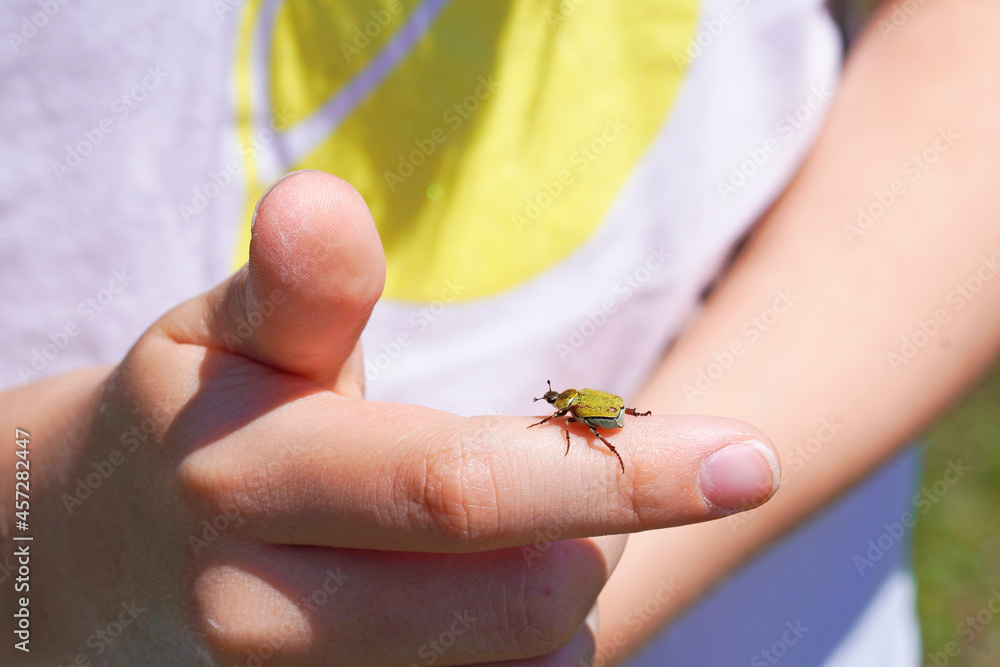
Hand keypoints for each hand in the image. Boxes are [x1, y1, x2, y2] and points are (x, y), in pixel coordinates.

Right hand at [0, 170, 779, 665]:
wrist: (100, 557)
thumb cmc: (199, 418)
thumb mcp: (229, 335)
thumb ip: (297, 286)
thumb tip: (323, 201)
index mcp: (246, 478)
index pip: (458, 489)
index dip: (614, 478)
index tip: (748, 460)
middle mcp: (258, 613)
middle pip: (517, 602)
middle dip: (596, 531)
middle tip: (579, 476)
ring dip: (559, 594)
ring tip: (507, 532)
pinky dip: (526, 649)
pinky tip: (478, 596)